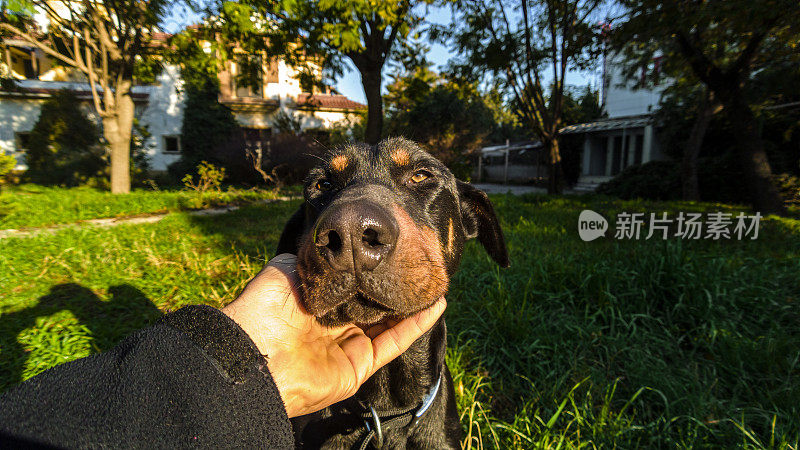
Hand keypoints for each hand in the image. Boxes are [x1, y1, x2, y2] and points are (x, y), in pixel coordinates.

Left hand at [221, 253, 446, 417]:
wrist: (256, 352)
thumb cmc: (265, 308)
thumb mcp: (286, 268)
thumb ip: (313, 257)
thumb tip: (335, 247)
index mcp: (315, 304)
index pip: (351, 286)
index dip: (372, 272)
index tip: (394, 253)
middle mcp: (333, 326)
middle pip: (372, 306)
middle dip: (394, 288)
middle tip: (420, 266)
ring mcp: (347, 347)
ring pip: (388, 324)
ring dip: (411, 306)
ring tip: (435, 283)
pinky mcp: (359, 366)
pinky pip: (394, 343)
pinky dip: (416, 326)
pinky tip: (437, 305)